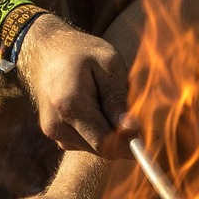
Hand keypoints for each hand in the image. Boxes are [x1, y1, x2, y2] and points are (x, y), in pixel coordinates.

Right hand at [16, 15, 137, 157]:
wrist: (46, 50)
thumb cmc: (81, 52)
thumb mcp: (108, 64)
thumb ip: (118, 99)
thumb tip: (132, 130)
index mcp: (70, 106)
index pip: (106, 143)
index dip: (131, 144)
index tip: (152, 136)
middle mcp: (56, 125)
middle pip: (101, 149)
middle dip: (121, 135)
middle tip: (130, 108)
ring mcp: (52, 132)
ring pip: (94, 148)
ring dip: (109, 132)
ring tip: (106, 100)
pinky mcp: (54, 134)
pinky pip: (85, 142)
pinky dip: (97, 130)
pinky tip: (94, 106)